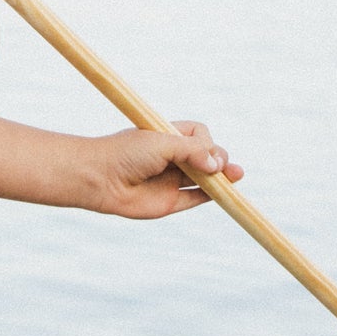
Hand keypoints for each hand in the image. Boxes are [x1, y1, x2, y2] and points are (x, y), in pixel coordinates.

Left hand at [87, 120, 243, 220]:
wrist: (99, 178)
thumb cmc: (126, 153)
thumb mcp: (162, 142)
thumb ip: (193, 151)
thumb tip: (217, 165)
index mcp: (168, 136)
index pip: (199, 134)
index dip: (206, 141)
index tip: (201, 147)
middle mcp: (172, 157)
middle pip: (207, 156)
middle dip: (219, 158)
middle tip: (218, 165)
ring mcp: (171, 179)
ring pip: (205, 178)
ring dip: (223, 178)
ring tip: (237, 175)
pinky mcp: (170, 201)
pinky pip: (196, 198)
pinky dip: (212, 195)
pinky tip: (225, 192)